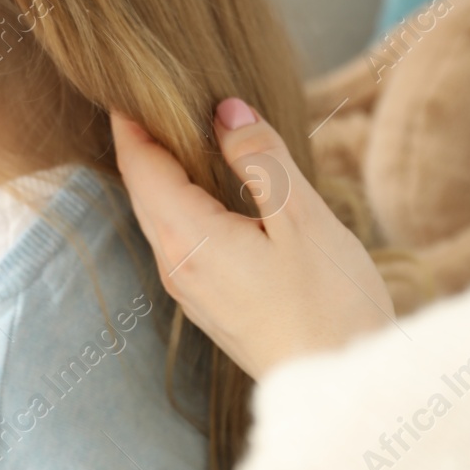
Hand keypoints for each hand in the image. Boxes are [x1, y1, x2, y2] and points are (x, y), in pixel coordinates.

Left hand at [111, 99, 395, 378]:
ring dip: (164, 172)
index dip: (129, 121)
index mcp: (188, 236)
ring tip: (182, 129)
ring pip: (161, 214)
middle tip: (153, 93)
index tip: (127, 81)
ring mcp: (191, 289)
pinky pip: (181, 238)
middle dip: (143, 140)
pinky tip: (212, 187)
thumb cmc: (330, 304)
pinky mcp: (211, 303)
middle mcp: (176, 264)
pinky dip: (184, 201)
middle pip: (143, 188)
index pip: (139, 164)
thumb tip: (224, 110)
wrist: (342, 387)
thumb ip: (259, 159)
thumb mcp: (301, 218)